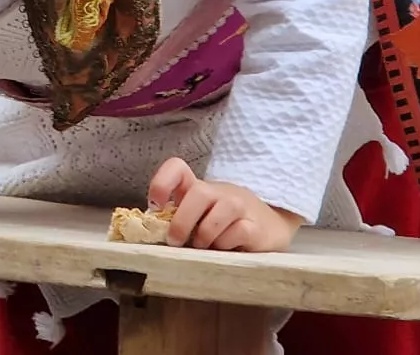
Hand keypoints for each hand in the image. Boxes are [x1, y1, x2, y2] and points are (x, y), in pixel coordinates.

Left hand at [147, 158, 302, 251]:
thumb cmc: (223, 225)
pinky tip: (225, 250)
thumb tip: (151, 235)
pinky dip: (226, 245)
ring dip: (204, 237)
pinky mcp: (256, 227)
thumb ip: (177, 220)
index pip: (177, 169)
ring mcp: (240, 207)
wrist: (268, 228)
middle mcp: (219, 192)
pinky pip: (238, 232)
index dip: (162, 183)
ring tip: (203, 247)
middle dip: (182, 221)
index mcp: (198, 188)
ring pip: (218, 215)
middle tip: (175, 241)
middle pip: (198, 194)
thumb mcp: (198, 218)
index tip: (156, 206)